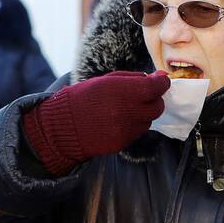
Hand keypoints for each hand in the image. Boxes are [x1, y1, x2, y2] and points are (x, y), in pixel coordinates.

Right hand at [22, 71, 169, 175]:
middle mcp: (128, 112)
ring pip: (148, 121)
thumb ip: (133, 79)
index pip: (156, 88)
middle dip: (154, 100)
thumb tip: (159, 79)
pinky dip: (133, 126)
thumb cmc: (83, 98)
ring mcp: (126, 130)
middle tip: (142, 96)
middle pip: (157, 107)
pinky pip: (137, 133)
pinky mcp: (122, 143)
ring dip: (142, 114)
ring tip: (124, 110)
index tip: (159, 81)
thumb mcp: (105, 80)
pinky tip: (117, 121)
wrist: (62, 126)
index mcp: (123, 91)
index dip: (161, 83)